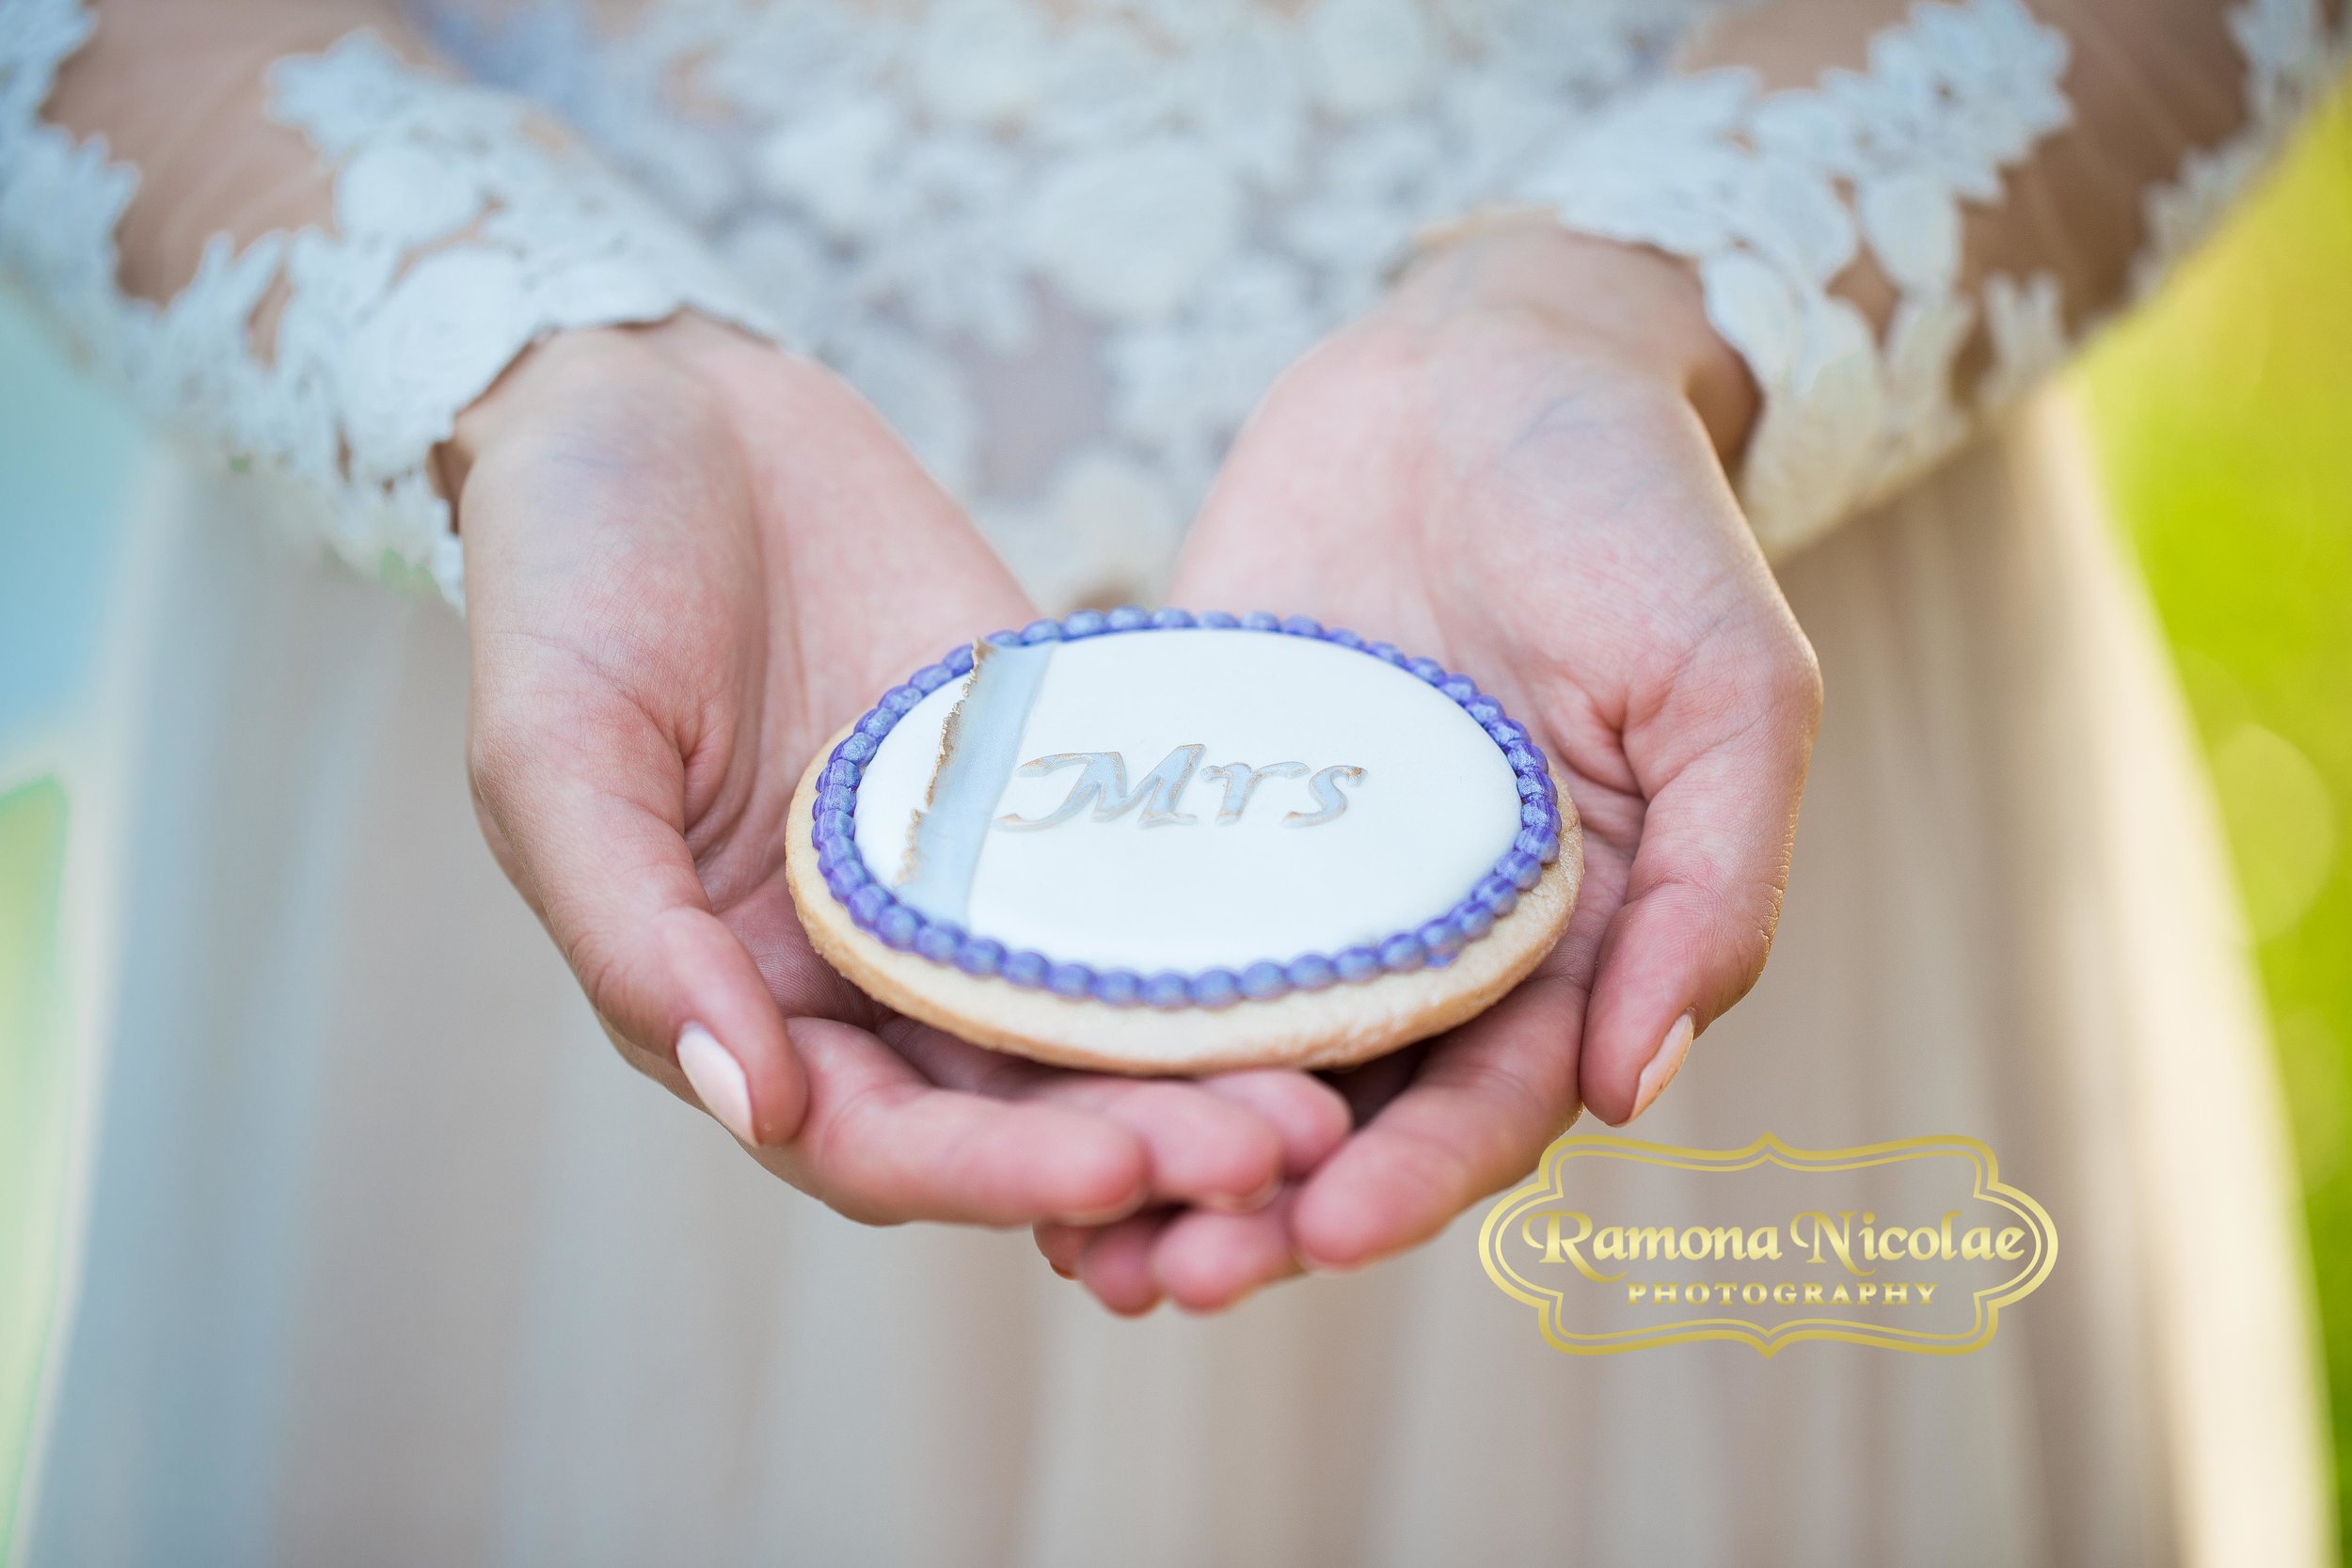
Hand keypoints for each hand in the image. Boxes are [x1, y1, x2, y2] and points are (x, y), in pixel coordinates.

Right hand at [452, 317, 1349, 1228]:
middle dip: (1141, 1148)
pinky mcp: (1049, 792)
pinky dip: (1222, 935)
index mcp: (734, 1000)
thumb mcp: (550, 752)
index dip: (992, 1176)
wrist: (675, 408)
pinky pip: (1144, 881)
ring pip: (1096, 1022)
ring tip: (1329, 1097)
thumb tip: (751, 1104)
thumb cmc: (570, 574)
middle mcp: (864, 976)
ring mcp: (969, 887)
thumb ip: (633, 937)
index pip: (874, 1143)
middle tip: (1283, 1158)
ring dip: (1206, 1069)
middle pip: (1013, 1111)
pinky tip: (1327, 950)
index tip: (1118, 1179)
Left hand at [1035, 224, 1819, 1309]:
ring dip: (1160, 1154)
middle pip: (1346, 1114)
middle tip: (1169, 1278)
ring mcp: (1300, 882)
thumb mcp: (1729, 684)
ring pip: (1230, 1056)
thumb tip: (1640, 1090)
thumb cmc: (1631, 512)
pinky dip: (1085, 1020)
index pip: (1494, 1099)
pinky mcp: (1195, 814)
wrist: (1472, 365)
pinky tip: (999, 1081)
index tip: (1328, 1231)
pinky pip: (1135, 934)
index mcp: (1569, 939)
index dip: (1419, 1177)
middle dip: (1266, 1208)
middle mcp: (1427, 939)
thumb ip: (1717, 883)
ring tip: (1075, 1240)